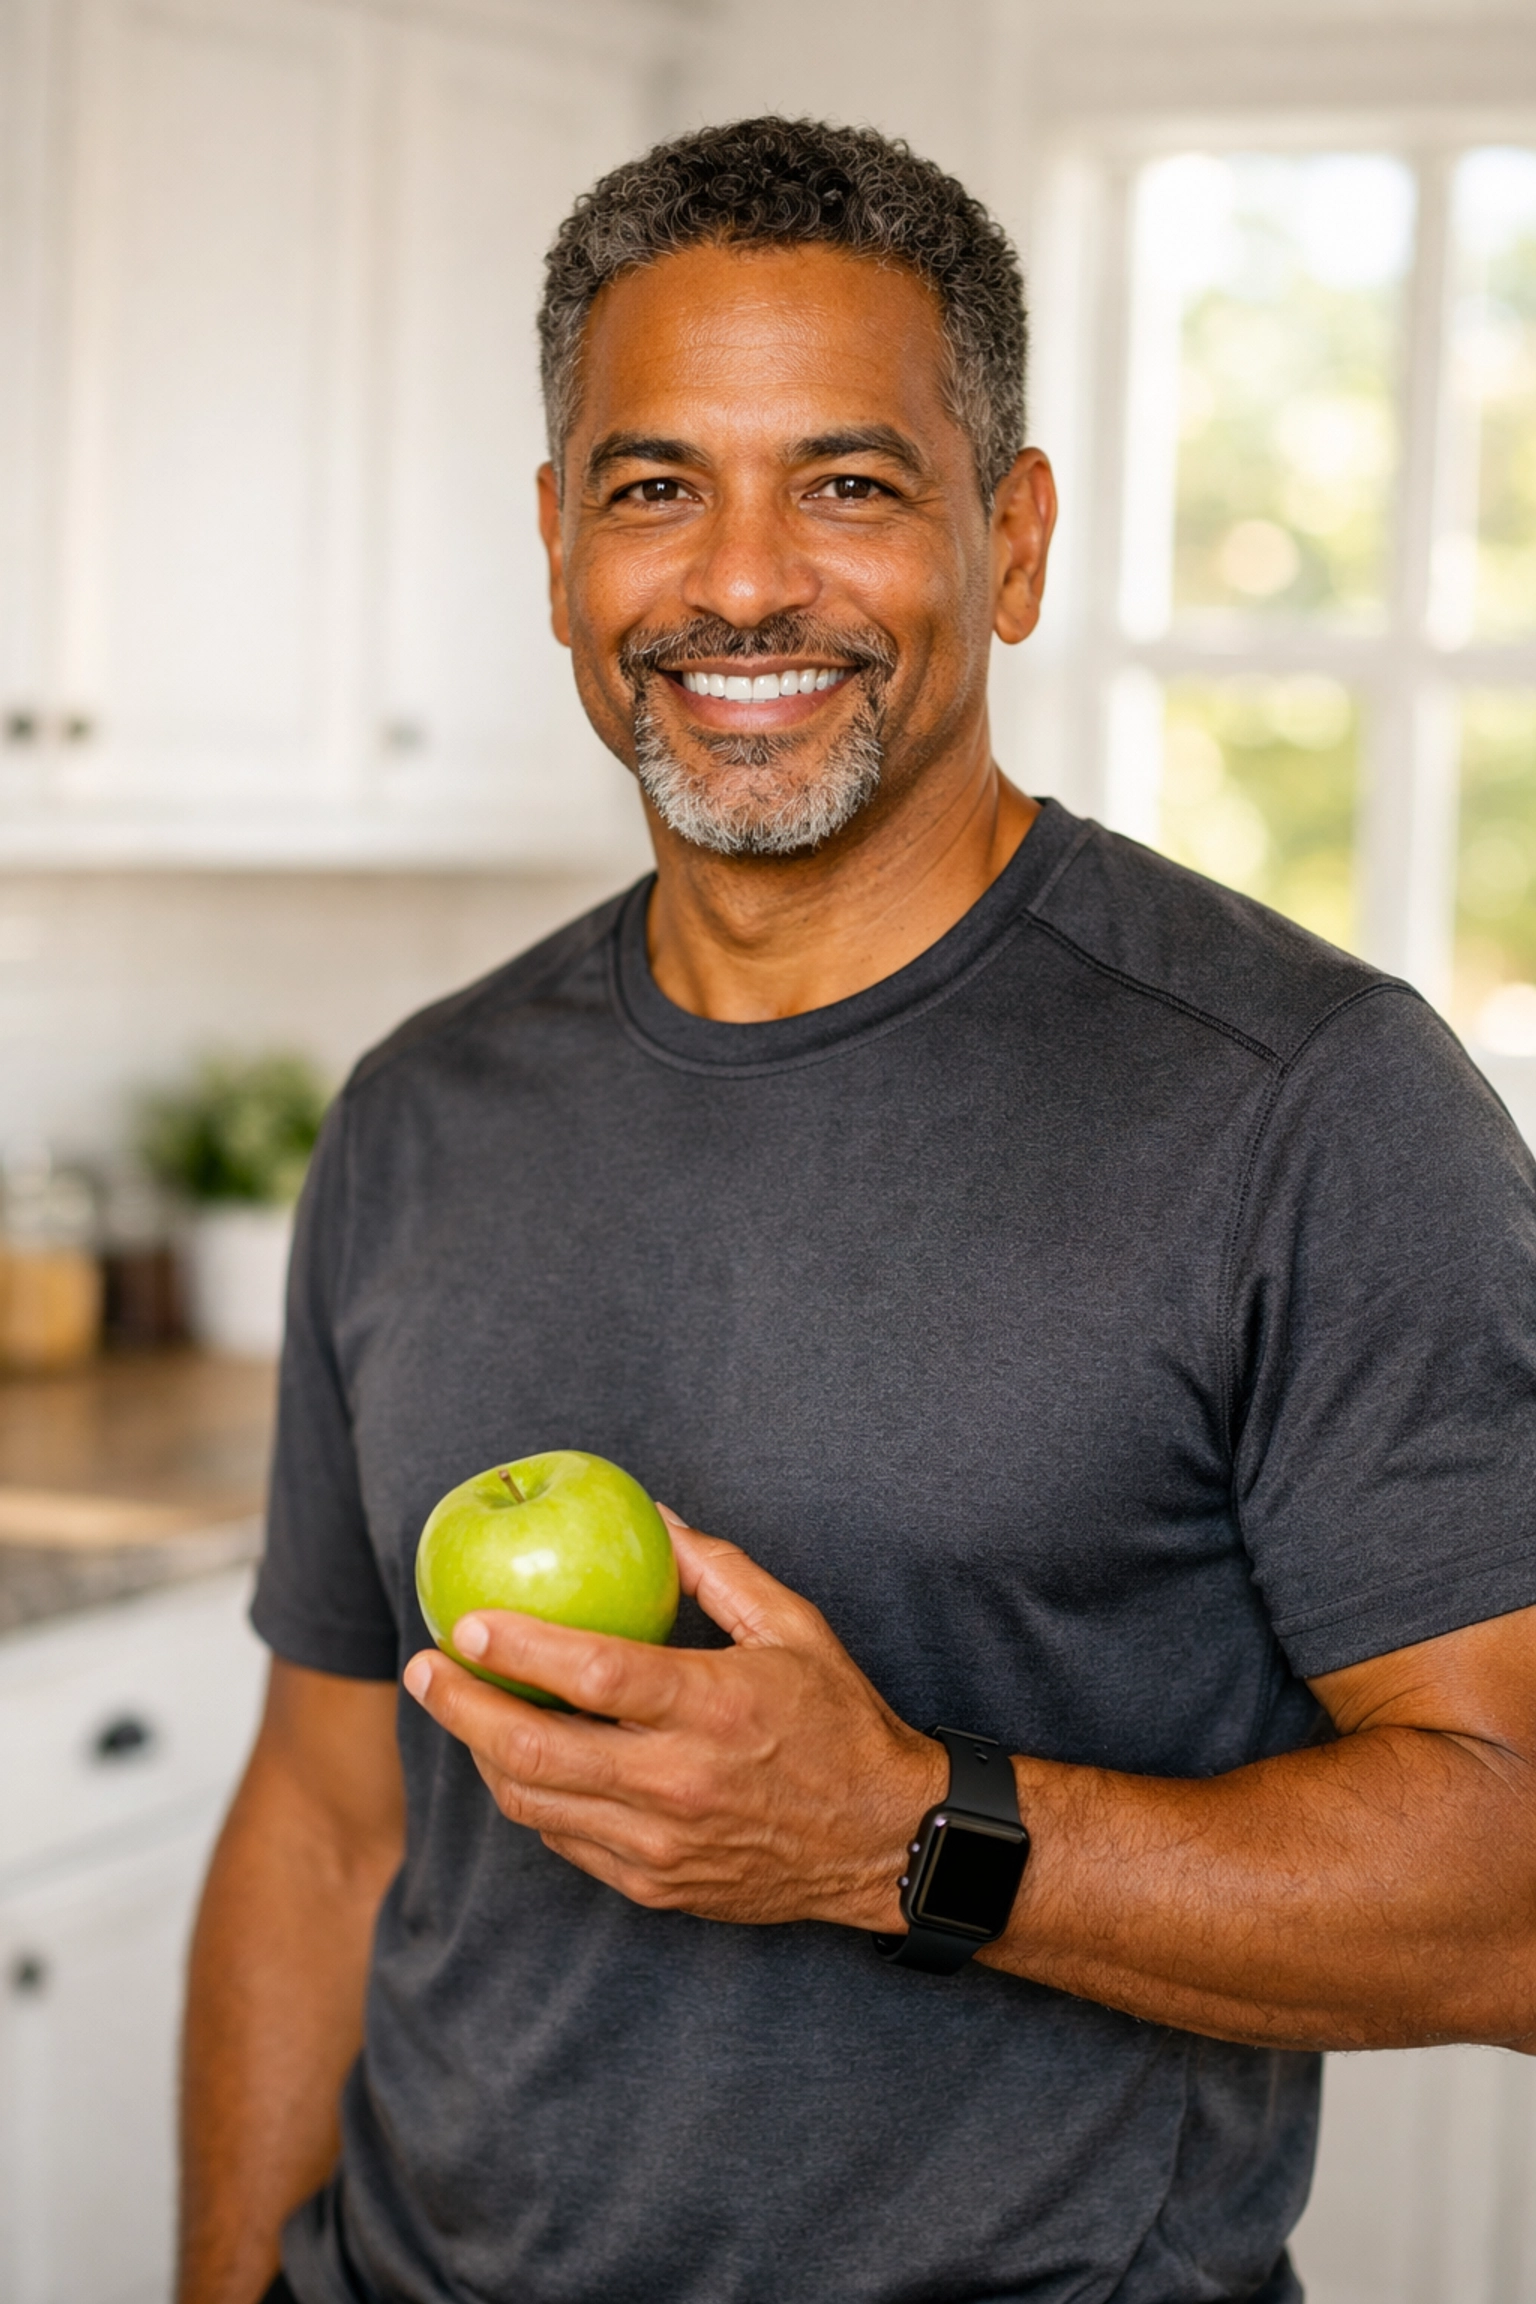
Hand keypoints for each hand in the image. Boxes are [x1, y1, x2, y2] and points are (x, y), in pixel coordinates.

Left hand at [401, 1508, 944, 1930]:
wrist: (885, 1842)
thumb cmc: (841, 1722)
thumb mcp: (794, 1628)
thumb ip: (716, 1571)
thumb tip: (654, 1517)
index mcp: (715, 1708)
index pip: (594, 1677)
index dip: (519, 1649)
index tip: (466, 1622)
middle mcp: (680, 1784)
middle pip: (536, 1753)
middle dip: (463, 1709)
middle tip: (425, 1671)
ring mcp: (662, 1846)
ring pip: (536, 1804)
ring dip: (484, 1755)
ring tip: (461, 1708)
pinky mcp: (655, 1886)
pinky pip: (565, 1841)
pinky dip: (531, 1798)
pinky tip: (520, 1759)